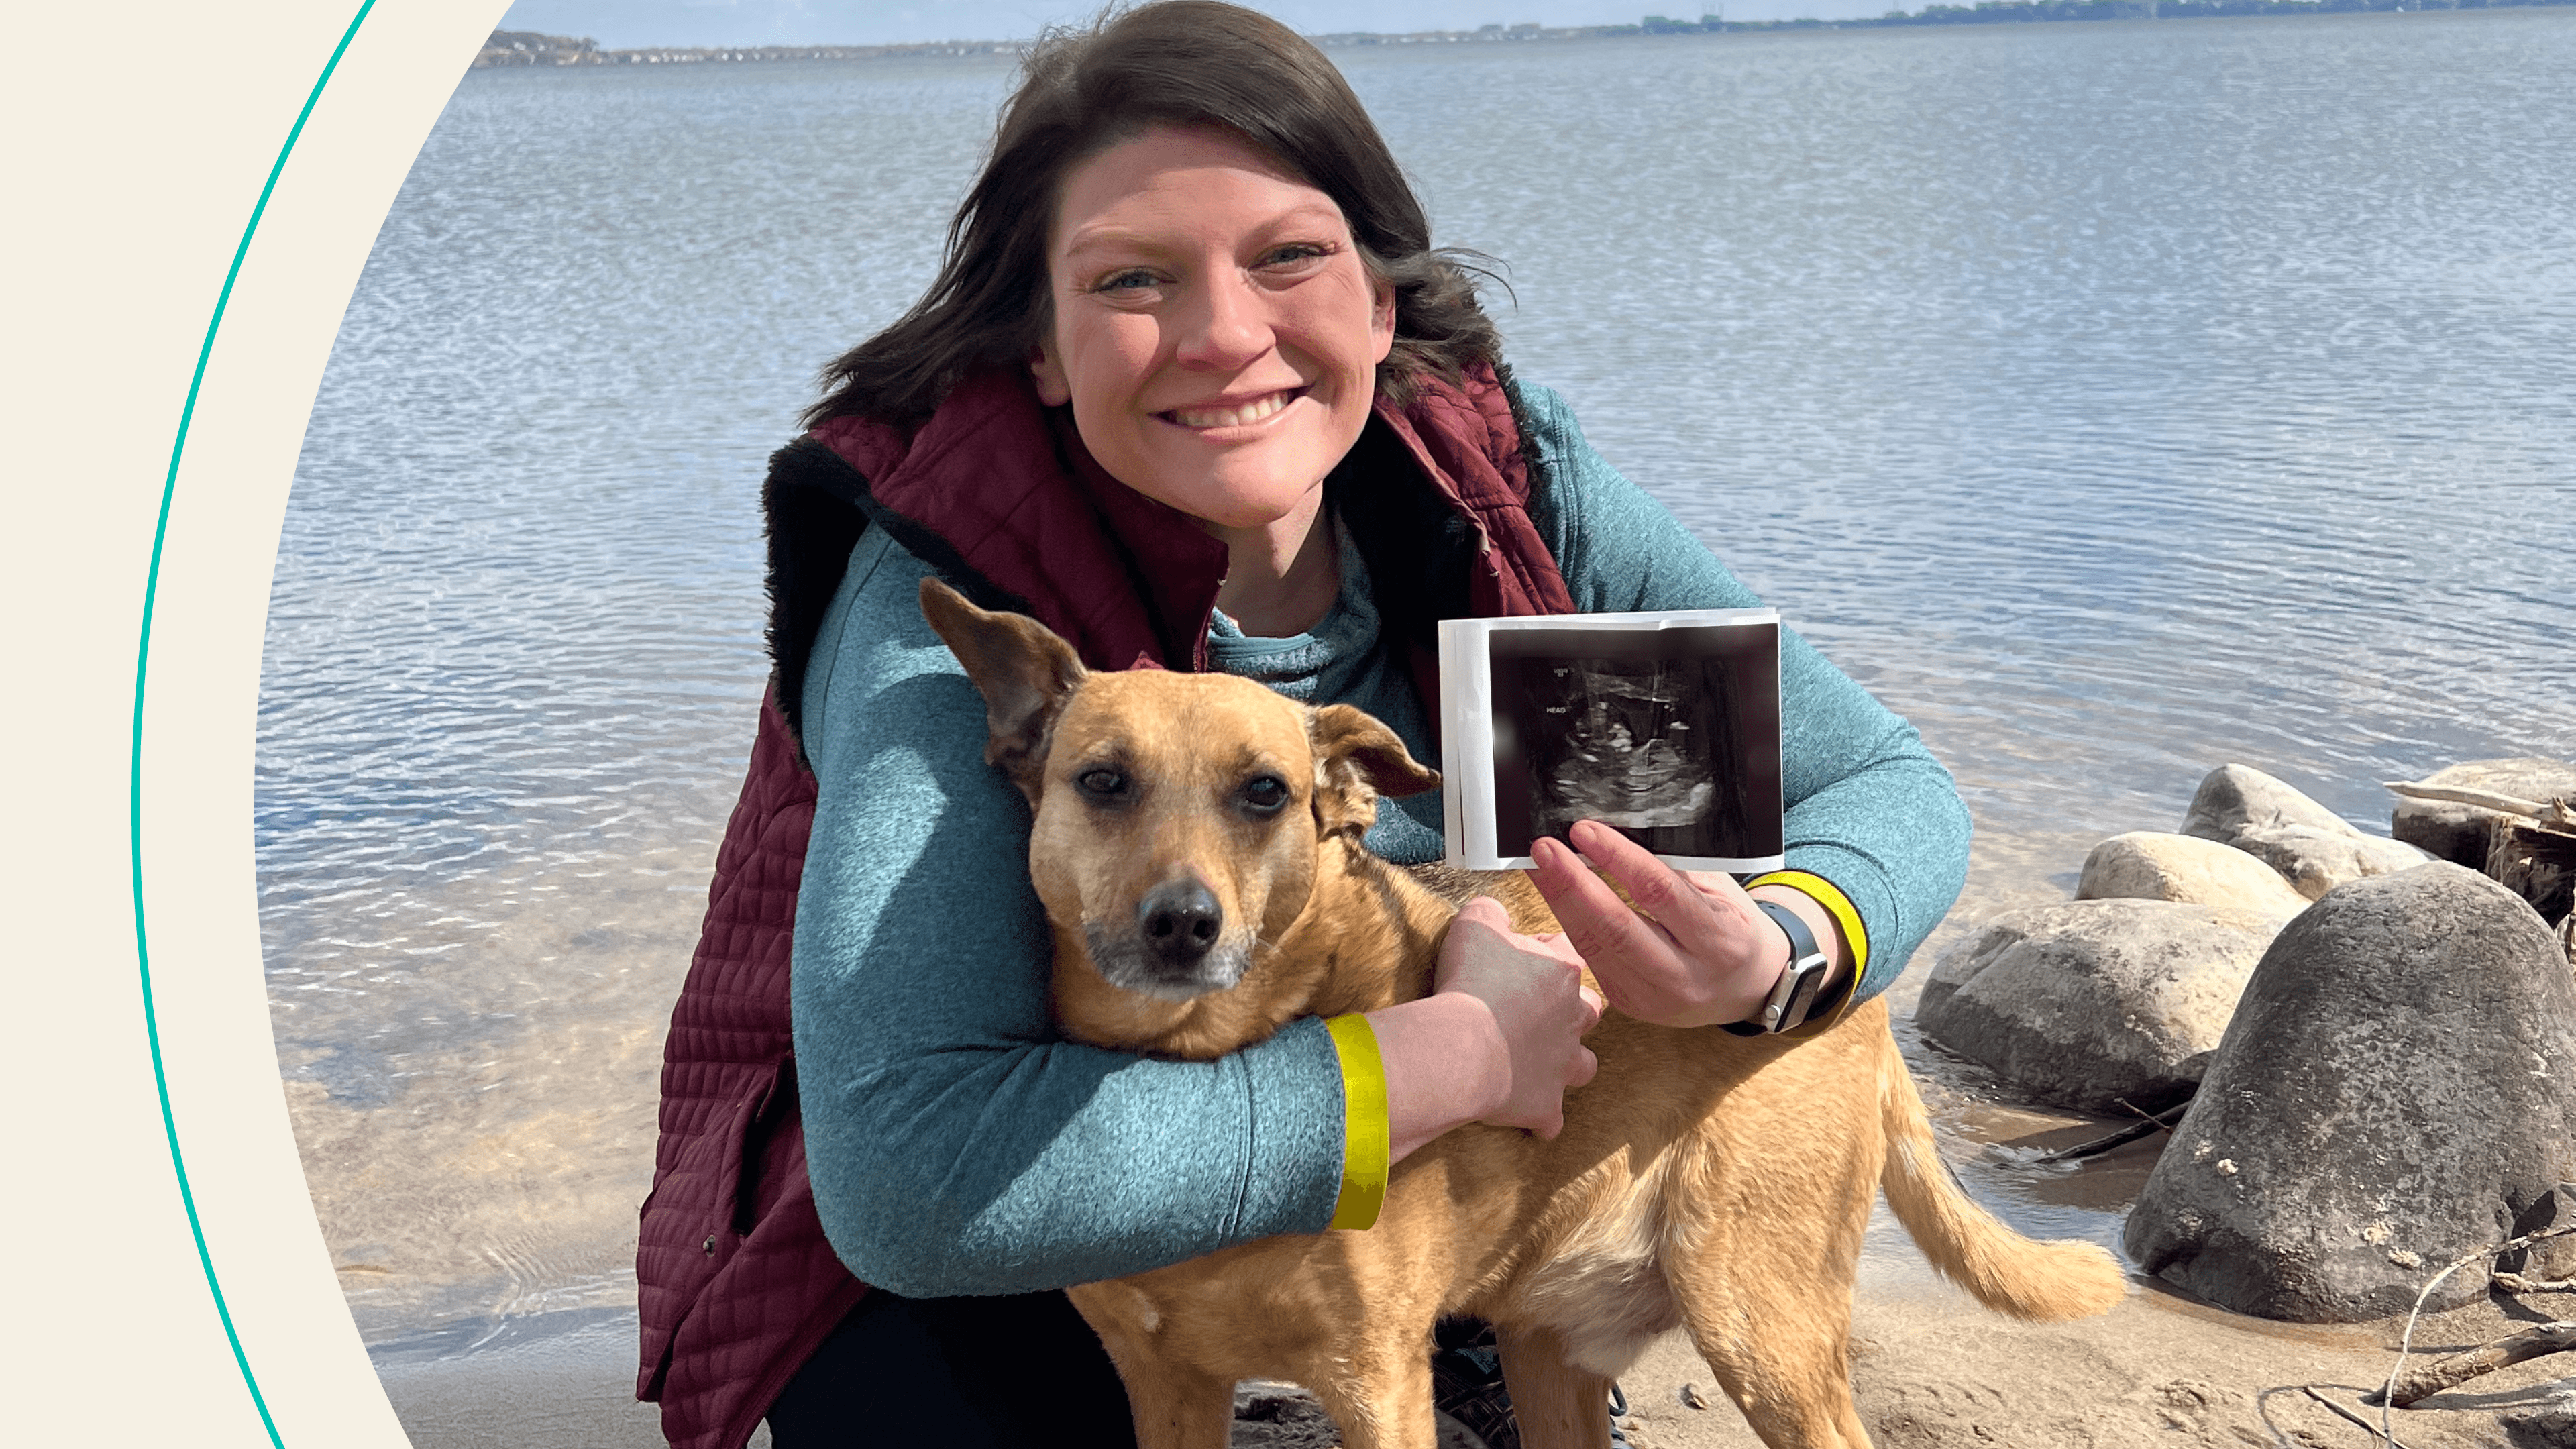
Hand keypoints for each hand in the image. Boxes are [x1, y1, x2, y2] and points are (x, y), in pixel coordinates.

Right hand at [1434, 896, 1603, 1136]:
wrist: (1462, 1046)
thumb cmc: (1470, 982)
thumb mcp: (1475, 924)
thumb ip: (1492, 912)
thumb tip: (1497, 912)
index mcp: (1563, 971)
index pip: (1570, 953)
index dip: (1548, 952)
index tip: (1525, 956)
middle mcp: (1573, 1018)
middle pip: (1591, 1010)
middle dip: (1572, 1011)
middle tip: (1537, 1011)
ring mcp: (1563, 1064)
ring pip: (1583, 1065)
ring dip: (1567, 1064)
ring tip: (1542, 1062)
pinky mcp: (1546, 1104)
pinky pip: (1551, 1118)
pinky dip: (1542, 1118)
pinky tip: (1528, 1116)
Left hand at [1527, 820, 1800, 1029]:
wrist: (1746, 989)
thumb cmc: (1732, 926)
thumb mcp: (1722, 892)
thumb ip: (1677, 869)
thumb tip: (1617, 833)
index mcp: (1719, 940)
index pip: (1659, 893)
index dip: (1618, 859)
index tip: (1584, 831)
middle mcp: (1686, 975)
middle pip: (1617, 927)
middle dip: (1572, 884)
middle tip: (1544, 849)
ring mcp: (1655, 998)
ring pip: (1596, 947)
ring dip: (1560, 903)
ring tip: (1537, 867)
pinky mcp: (1631, 1005)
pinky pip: (1593, 961)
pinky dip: (1569, 925)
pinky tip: (1556, 897)